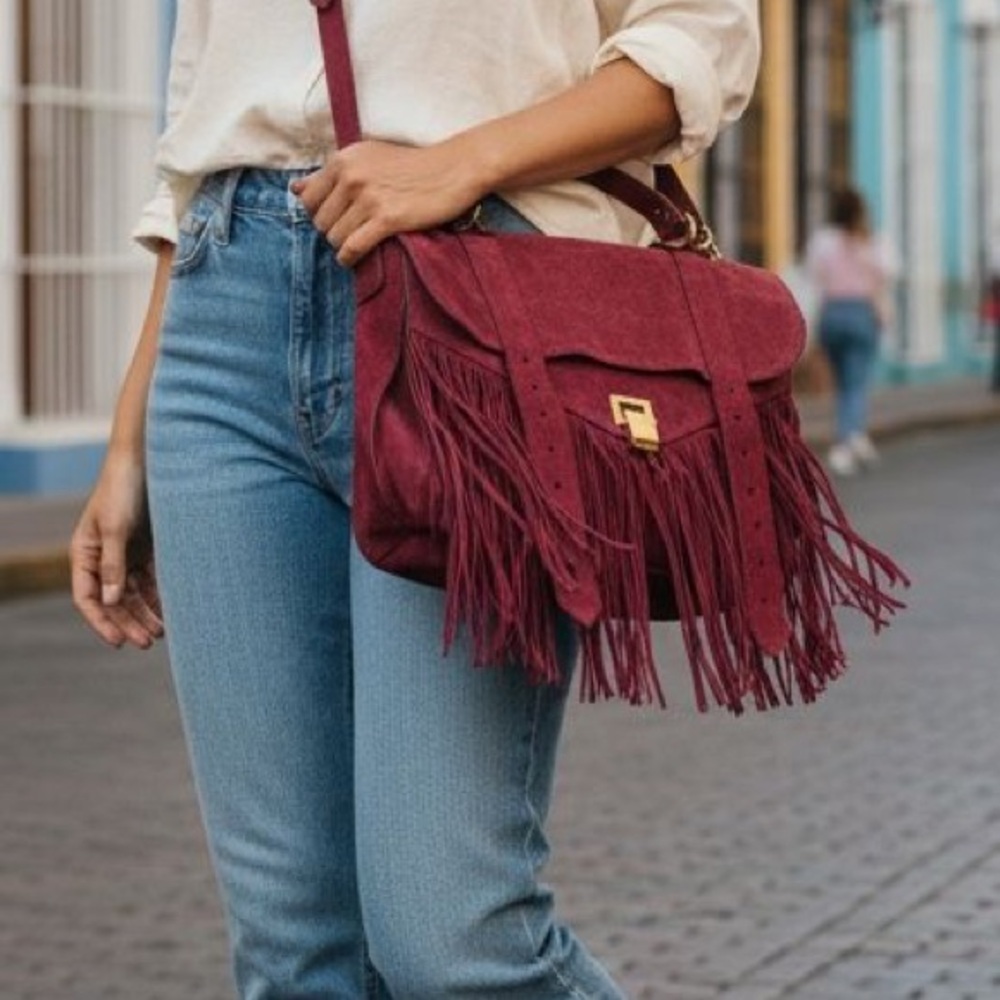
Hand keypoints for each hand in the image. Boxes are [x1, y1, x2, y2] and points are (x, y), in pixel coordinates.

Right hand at [71, 453, 162, 649]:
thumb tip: (111, 601)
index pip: (87, 597)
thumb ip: (114, 565)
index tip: (118, 641)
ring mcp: (126, 553)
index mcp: (84, 553)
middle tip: (147, 643)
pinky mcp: (148, 547)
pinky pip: (153, 579)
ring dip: (146, 613)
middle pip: (114, 600)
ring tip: (162, 634)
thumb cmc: (123, 489)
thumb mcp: (117, 528)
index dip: (102, 621)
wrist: (147, 461)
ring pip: (135, 593)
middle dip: (129, 623)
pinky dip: (160, 596)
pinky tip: (173, 612)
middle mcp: (103, 557)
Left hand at [291, 139, 488, 266]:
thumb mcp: (366, 159)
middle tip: (351, 232)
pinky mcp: (386, 219)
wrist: (451, 170)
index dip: (318, 214)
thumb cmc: (410, 166)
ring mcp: (368, 198)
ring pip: (334, 237)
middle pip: (319, 221)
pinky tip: (353, 259)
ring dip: (343, 245)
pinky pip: (353, 247)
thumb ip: (330, 174)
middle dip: (332, 231)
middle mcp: (351, 176)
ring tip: (357, 242)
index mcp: (343, 160)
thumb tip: (295, 189)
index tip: (336, 219)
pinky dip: (349, 258)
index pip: (307, 199)